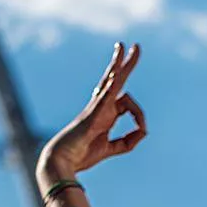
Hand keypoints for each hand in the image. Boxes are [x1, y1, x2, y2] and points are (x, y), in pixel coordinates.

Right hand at [37, 42, 146, 184]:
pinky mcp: (92, 115)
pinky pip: (104, 97)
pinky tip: (117, 75)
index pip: (127, 104)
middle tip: (135, 46)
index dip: (140, 116)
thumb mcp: (110, 149)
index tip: (143, 129)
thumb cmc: (81, 155)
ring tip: (126, 47)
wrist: (61, 160)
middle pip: (115, 80)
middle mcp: (101, 106)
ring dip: (119, 65)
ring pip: (110, 81)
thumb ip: (128, 141)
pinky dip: (111, 87)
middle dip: (126, 64)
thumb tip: (145, 131)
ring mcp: (96, 108)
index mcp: (106, 114)